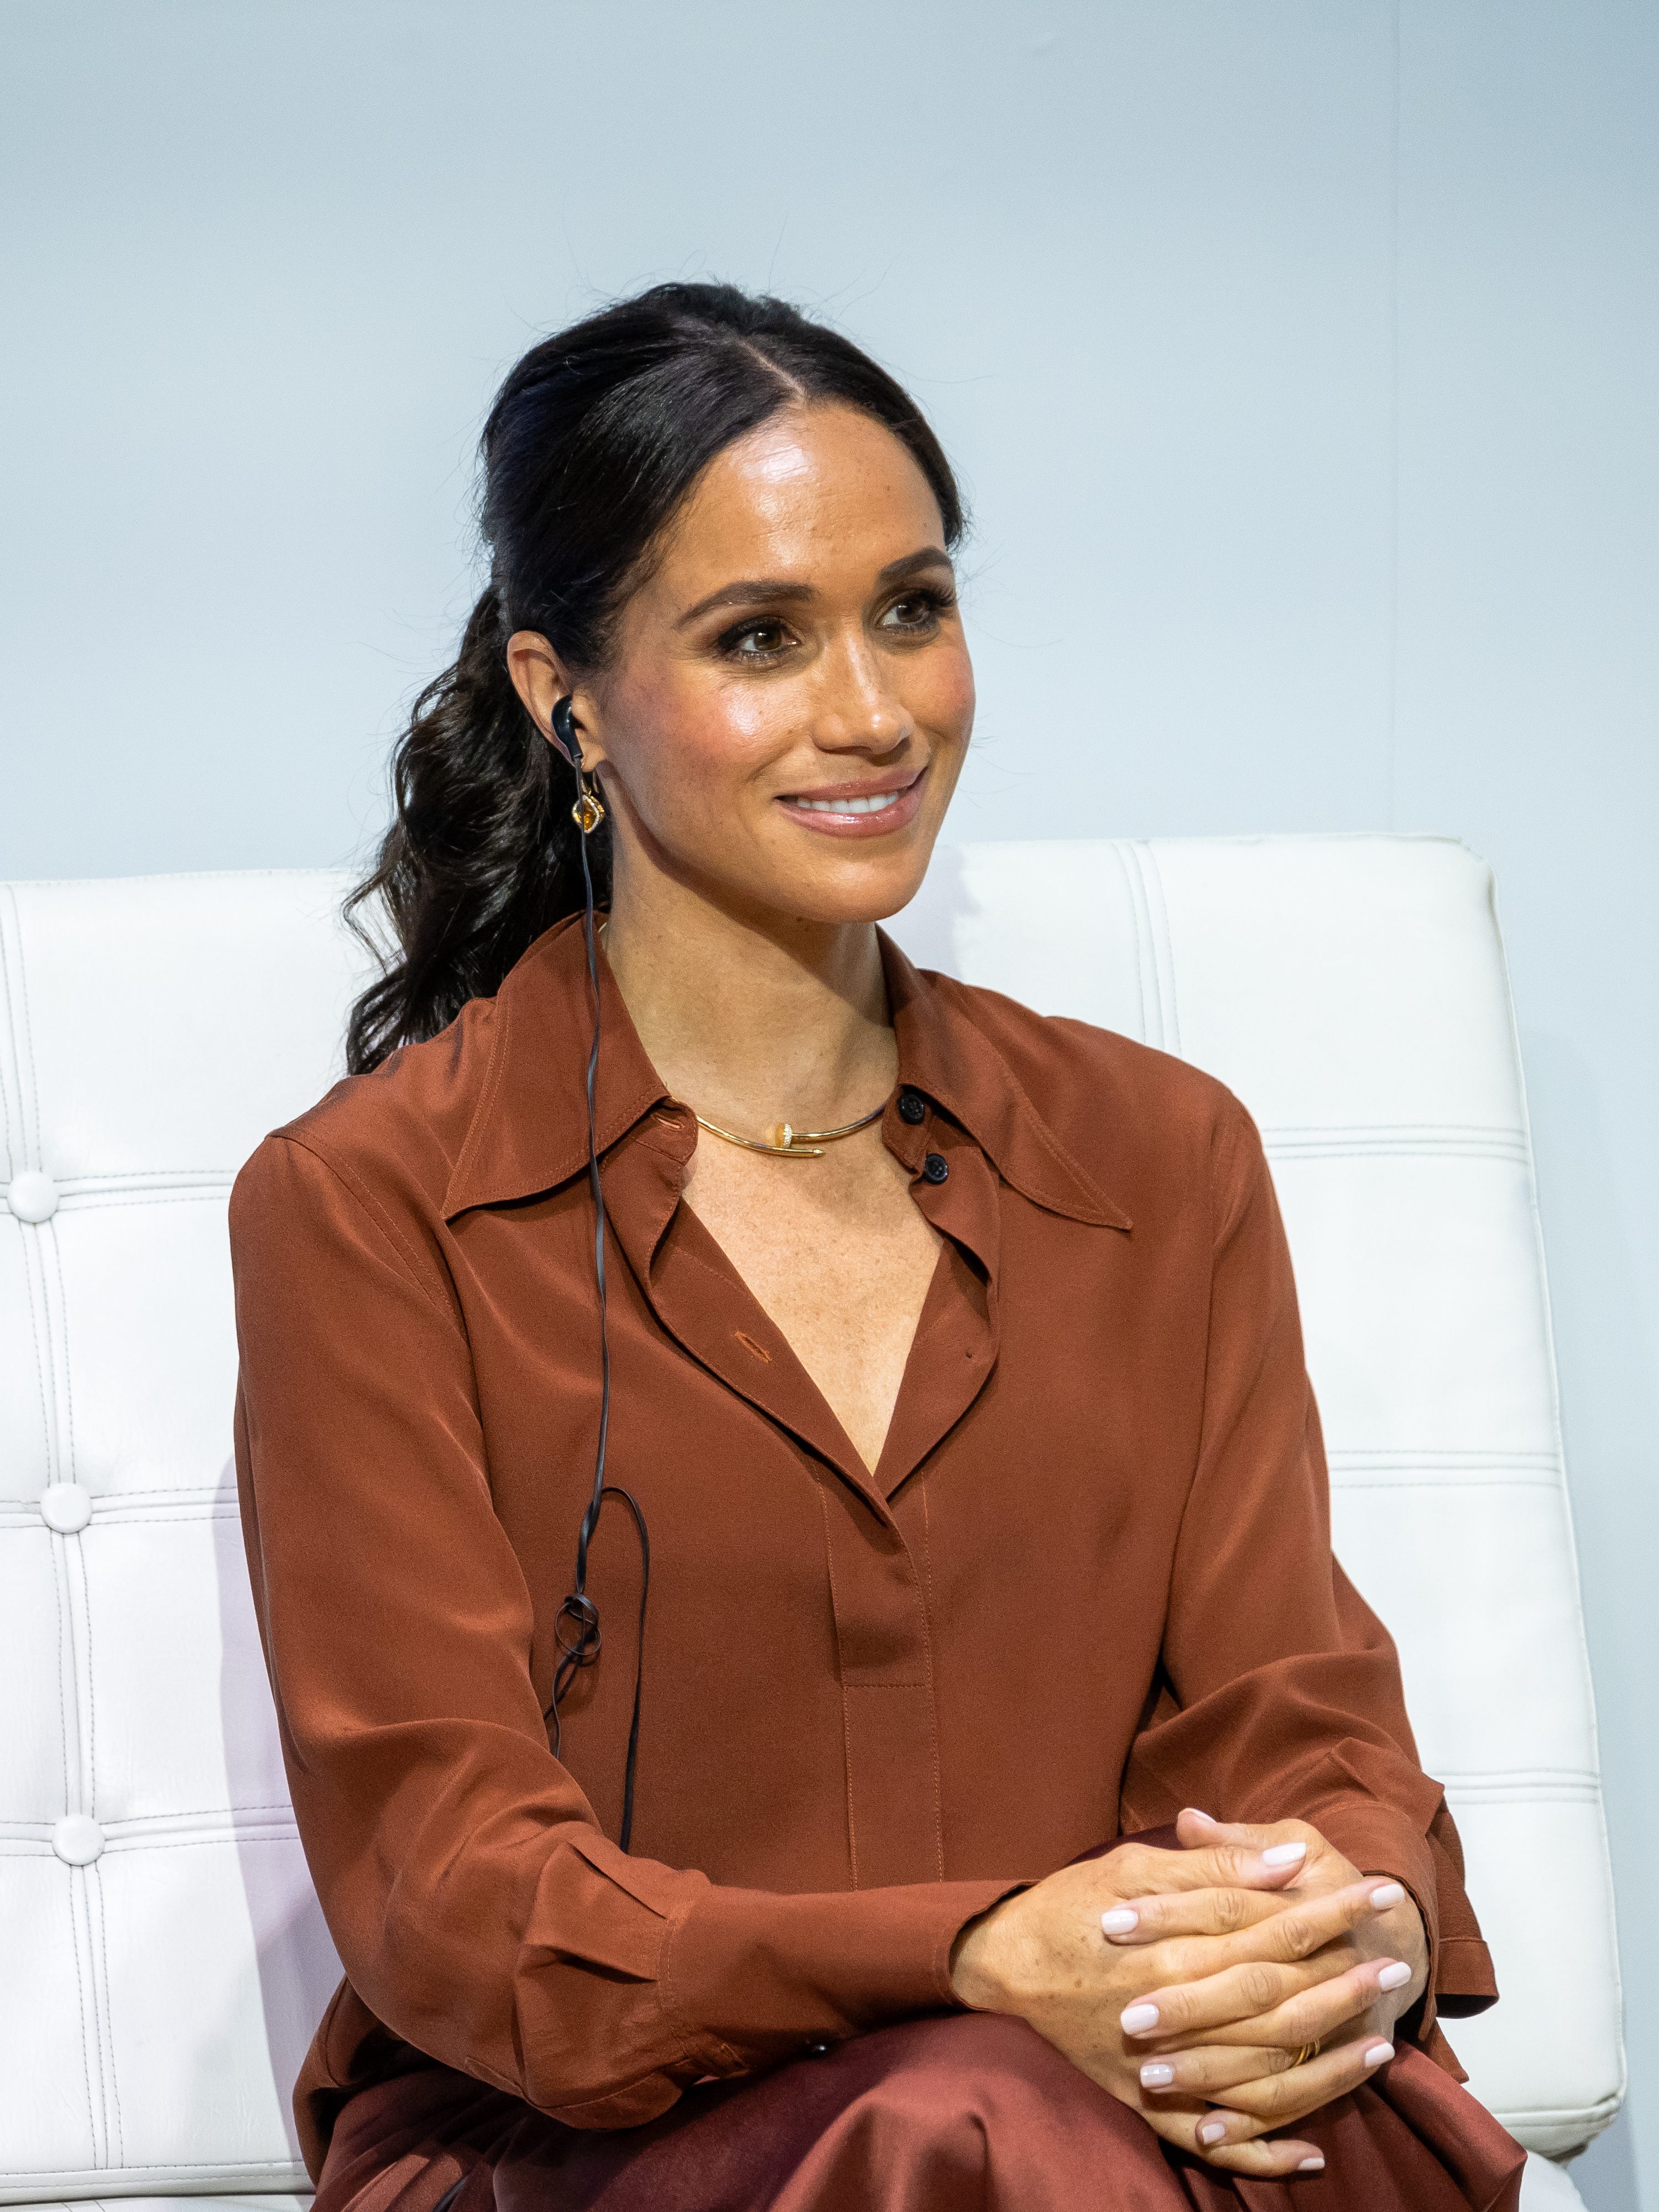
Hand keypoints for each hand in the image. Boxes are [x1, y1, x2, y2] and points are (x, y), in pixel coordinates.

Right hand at [951, 1830, 1389, 2176]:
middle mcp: (1171, 2007)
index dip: (1326, 1907)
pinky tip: (1312, 2152)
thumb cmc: (1065, 1907)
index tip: (1376, 1895)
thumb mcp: (1131, 1865)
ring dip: (1326, 2060)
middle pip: (1274, 1996)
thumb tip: (1287, 1860)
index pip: (1267, 1923)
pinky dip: (1265, 2152)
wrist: (995, 1968)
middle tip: (1398, 1965)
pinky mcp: (1145, 2104)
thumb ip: (1211, 1865)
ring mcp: (1161, 2065)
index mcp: (1170, 1943)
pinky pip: (1215, 2140)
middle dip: (1342, 1978)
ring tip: (1379, 2042)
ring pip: (1260, 2072)